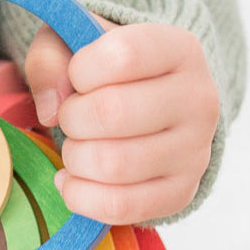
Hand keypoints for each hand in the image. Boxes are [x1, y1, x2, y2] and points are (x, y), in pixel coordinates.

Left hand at [24, 18, 219, 224]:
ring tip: (75, 144)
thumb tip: (52, 109)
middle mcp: (199, 99)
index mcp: (178, 49)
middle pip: (113, 113)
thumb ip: (50, 59)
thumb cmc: (102, 68)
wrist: (147, 102)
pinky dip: (80, 196)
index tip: (77, 75)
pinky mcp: (181, 193)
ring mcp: (196, 151)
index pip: (123, 55)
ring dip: (74, 156)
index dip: (81, 69)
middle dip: (72, 117)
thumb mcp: (70, 43)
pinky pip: (120, 206)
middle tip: (71, 116)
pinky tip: (71, 178)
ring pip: (114, 164)